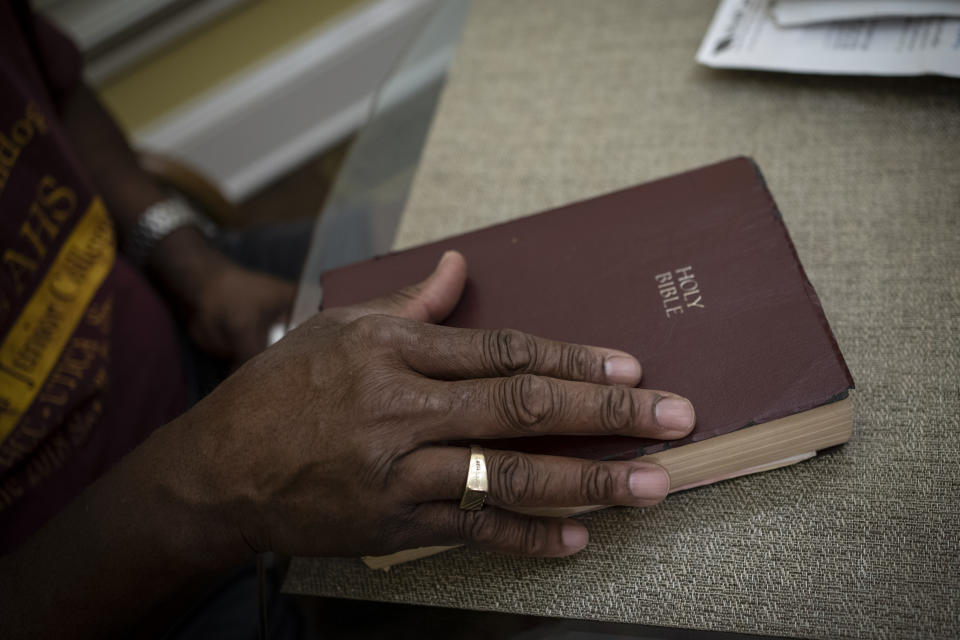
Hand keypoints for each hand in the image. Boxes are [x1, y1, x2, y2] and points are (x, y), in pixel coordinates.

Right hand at [171, 251, 695, 559]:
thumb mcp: (339, 328)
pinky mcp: (395, 524)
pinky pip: (473, 531)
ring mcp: (400, 473)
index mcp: (394, 351)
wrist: (219, 471)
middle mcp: (403, 410)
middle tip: (674, 418)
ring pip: (508, 475)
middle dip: (606, 414)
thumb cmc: (281, 389)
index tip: (630, 365)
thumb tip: (456, 265)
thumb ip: (409, 305)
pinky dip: (527, 538)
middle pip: (521, 408)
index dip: (571, 358)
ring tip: (650, 485)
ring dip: (587, 481)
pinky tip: (578, 541)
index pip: (501, 350)